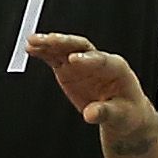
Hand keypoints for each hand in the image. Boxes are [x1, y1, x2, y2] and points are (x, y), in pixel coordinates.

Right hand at [25, 32, 156, 148]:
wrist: (121, 113)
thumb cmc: (126, 112)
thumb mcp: (120, 117)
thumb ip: (105, 113)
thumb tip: (90, 114)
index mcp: (116, 69)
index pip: (102, 60)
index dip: (87, 59)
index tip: (73, 60)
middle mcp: (98, 61)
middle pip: (82, 46)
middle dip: (65, 43)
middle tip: (50, 41)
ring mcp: (82, 64)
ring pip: (66, 48)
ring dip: (50, 43)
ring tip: (33, 41)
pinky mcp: (69, 69)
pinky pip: (56, 57)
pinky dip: (44, 52)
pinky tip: (31, 48)